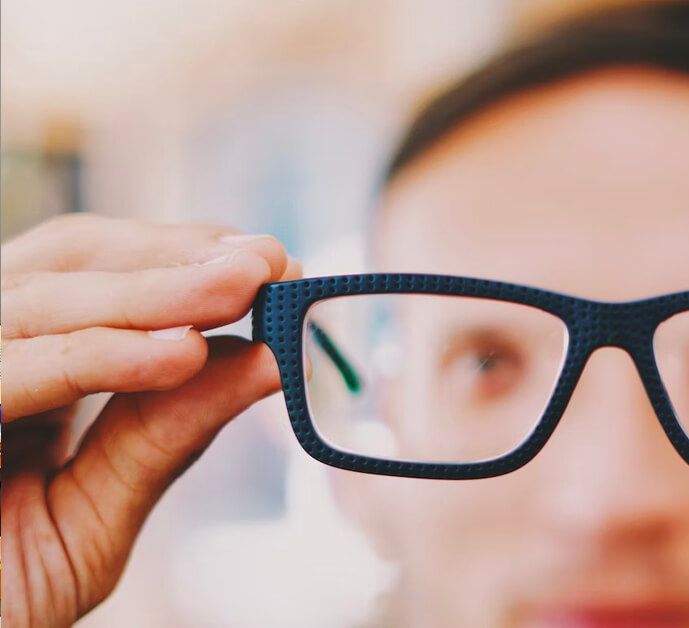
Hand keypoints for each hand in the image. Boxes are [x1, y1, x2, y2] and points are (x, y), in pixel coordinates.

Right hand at [0, 214, 299, 626]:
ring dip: (154, 290)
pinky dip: (99, 357)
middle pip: (62, 262)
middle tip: (270, 260)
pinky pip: (10, 371)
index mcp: (15, 366)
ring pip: (39, 301)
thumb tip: (269, 358)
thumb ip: (165, 434)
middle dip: (172, 257)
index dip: (177, 257)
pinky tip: (182, 354)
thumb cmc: (2, 599)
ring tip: (247, 288)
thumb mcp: (95, 513)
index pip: (90, 275)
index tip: (270, 260)